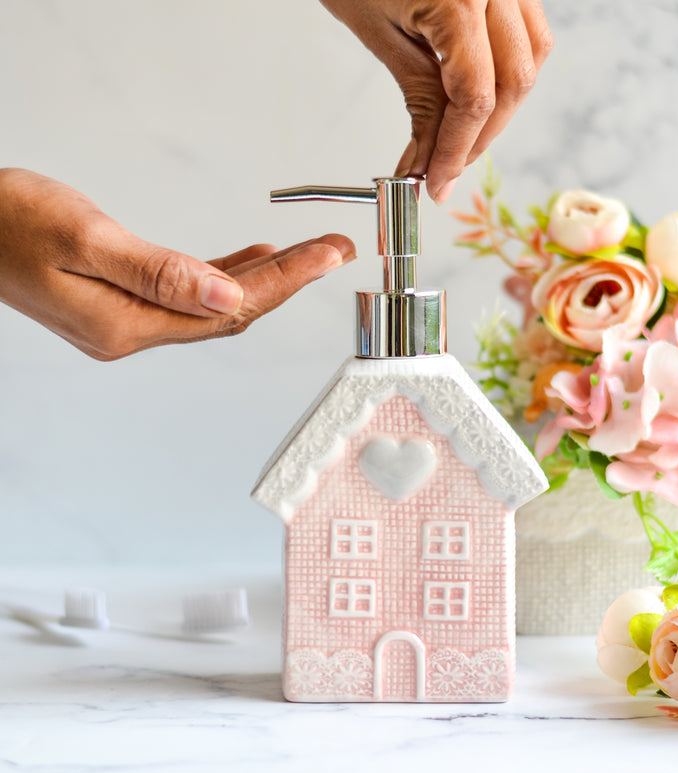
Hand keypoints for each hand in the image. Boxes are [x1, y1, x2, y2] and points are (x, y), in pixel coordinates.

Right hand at [0, 169, 354, 359]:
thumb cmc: (5, 222)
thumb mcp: (84, 239)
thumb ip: (160, 273)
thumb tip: (229, 298)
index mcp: (128, 325)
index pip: (230, 310)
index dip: (286, 281)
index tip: (328, 256)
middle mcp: (133, 332)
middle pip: (231, 311)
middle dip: (288, 280)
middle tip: (332, 250)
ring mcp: (128, 320)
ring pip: (214, 304)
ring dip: (262, 279)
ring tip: (308, 253)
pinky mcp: (123, 302)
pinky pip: (189, 295)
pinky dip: (224, 276)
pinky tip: (250, 259)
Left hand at [321, 0, 551, 203]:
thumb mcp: (378, 33)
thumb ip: (418, 98)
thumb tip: (430, 160)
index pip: (475, 98)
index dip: (457, 151)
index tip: (436, 183)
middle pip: (513, 84)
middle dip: (479, 138)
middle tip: (444, 170)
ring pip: (531, 60)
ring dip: (500, 110)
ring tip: (460, 138)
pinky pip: (528, 33)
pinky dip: (507, 73)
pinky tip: (478, 96)